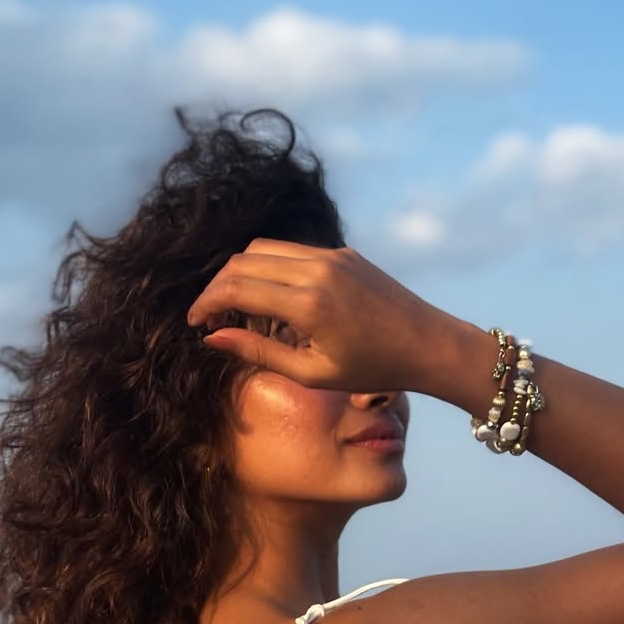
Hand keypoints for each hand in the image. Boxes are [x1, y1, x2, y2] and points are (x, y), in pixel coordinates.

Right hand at [185, 238, 460, 393]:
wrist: (428, 344)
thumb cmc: (374, 370)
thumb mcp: (311, 373)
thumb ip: (259, 353)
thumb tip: (213, 338)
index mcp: (309, 304)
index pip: (236, 289)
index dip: (206, 304)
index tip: (195, 324)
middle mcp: (318, 270)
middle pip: (242, 261)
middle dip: (217, 288)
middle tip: (211, 319)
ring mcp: (332, 256)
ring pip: (263, 249)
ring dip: (241, 274)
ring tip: (237, 310)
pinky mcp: (342, 253)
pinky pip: (291, 252)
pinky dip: (269, 269)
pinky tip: (272, 301)